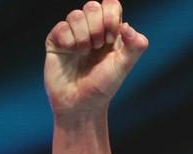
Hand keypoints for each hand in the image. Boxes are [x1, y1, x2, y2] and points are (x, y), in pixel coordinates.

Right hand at [44, 0, 148, 120]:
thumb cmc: (103, 87)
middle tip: (99, 46)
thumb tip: (127, 25)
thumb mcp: (124, 67)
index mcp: (109, 31)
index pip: (111, 5)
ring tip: (85, 52)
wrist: (81, 105)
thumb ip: (136, 46)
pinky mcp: (56, 41)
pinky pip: (61, 26)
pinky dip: (69, 40)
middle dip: (97, 26)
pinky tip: (71, 53)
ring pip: (76, 14)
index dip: (111, 17)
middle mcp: (91, 30)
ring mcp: (73, 34)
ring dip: (84, 35)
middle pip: (93, 6)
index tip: (112, 40)